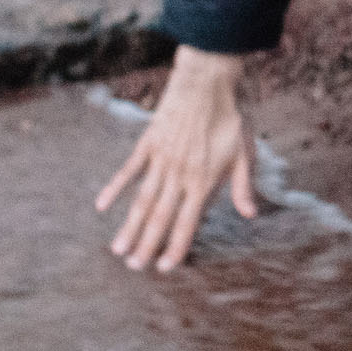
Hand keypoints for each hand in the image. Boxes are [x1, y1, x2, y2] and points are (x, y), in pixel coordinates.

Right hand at [94, 46, 257, 271]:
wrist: (207, 82)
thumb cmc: (230, 118)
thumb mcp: (245, 153)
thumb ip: (242, 186)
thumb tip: (250, 215)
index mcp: (203, 181)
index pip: (187, 223)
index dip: (176, 247)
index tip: (164, 268)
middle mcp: (179, 175)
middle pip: (160, 218)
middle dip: (147, 245)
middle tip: (133, 268)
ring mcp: (161, 160)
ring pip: (142, 200)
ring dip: (129, 227)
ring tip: (118, 250)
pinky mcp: (148, 144)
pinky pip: (128, 170)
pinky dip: (114, 188)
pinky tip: (102, 205)